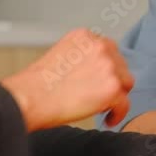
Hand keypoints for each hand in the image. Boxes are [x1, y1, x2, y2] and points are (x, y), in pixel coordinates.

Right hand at [0, 29, 133, 131]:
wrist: (30, 98)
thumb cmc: (37, 83)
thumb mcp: (60, 54)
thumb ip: (81, 56)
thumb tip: (93, 71)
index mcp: (85, 36)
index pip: (108, 50)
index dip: (105, 68)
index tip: (100, 80)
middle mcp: (99, 46)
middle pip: (120, 65)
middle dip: (112, 80)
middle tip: (99, 95)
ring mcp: (108, 66)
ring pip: (125, 83)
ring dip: (116, 95)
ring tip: (101, 106)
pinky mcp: (112, 87)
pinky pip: (125, 103)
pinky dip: (118, 114)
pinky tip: (108, 119)